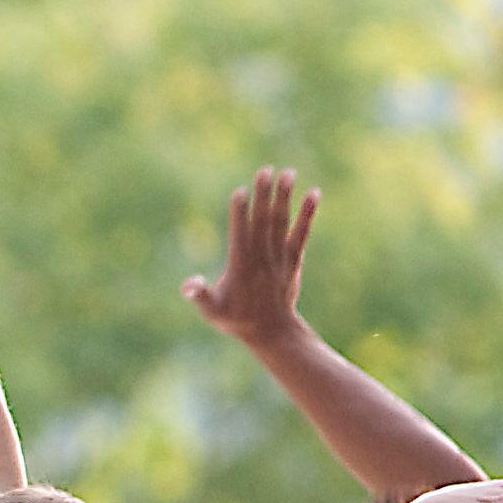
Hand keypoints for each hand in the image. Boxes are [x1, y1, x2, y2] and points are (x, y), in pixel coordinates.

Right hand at [182, 168, 316, 346]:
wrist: (272, 332)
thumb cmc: (237, 319)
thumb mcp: (213, 312)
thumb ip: (200, 296)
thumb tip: (189, 286)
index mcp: (241, 268)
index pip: (240, 235)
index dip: (239, 214)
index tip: (241, 191)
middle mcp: (263, 259)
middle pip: (263, 222)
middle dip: (264, 196)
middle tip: (265, 171)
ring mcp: (280, 258)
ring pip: (282, 223)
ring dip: (285, 197)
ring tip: (287, 172)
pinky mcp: (294, 259)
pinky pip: (302, 233)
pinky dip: (308, 213)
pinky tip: (314, 193)